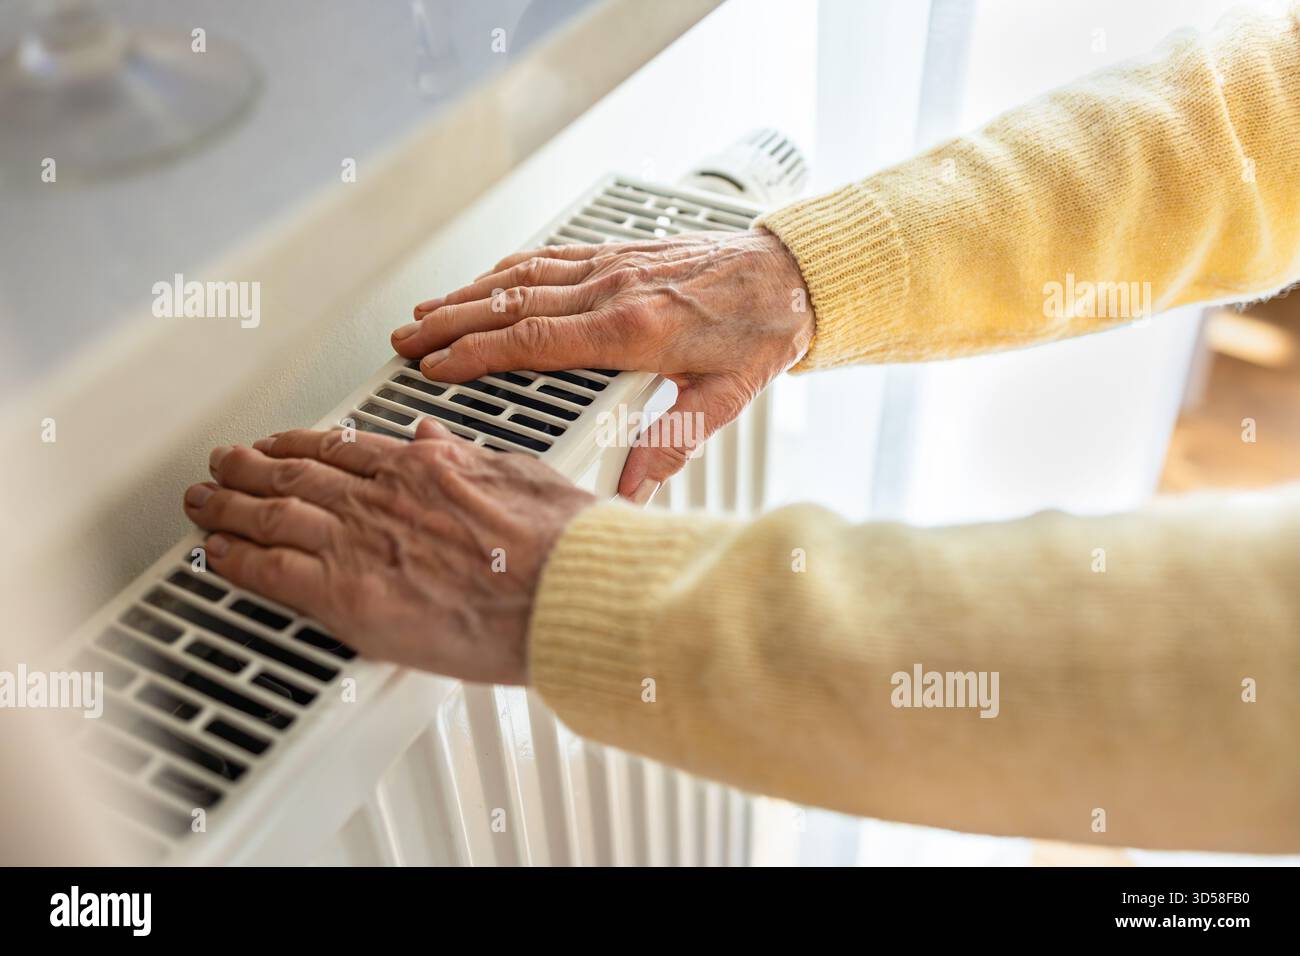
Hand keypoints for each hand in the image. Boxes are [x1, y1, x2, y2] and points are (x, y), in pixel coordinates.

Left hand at [183, 422, 596, 683]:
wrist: (566, 590)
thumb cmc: (559, 542)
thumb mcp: (518, 473)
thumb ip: (465, 455)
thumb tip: (434, 436)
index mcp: (420, 466)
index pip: (339, 448)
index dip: (298, 445)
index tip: (277, 445)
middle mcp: (381, 498)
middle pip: (293, 474)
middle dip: (247, 468)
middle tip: (221, 465)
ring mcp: (360, 544)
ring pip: (271, 517)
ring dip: (228, 508)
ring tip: (203, 504)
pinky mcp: (350, 596)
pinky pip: (273, 574)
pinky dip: (237, 562)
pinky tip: (217, 556)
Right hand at [392, 229, 813, 502]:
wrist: (793, 275)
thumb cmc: (763, 331)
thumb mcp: (725, 397)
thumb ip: (673, 443)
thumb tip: (634, 490)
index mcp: (635, 330)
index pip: (534, 342)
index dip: (477, 354)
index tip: (437, 365)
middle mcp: (615, 290)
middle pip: (511, 305)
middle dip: (450, 323)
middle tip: (405, 340)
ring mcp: (614, 266)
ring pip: (521, 277)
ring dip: (467, 294)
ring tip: (423, 312)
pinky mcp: (619, 254)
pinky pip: (550, 258)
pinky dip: (506, 271)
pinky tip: (483, 282)